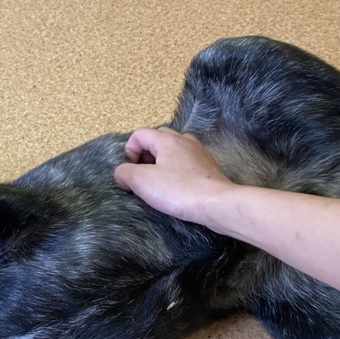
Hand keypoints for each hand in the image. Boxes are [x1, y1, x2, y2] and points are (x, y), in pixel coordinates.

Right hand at [113, 127, 235, 224]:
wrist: (217, 204)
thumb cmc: (178, 190)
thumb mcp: (141, 181)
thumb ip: (124, 173)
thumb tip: (122, 173)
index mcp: (166, 139)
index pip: (139, 134)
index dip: (129, 152)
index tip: (132, 172)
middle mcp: (184, 140)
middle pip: (157, 138)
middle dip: (145, 155)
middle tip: (144, 176)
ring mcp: (200, 152)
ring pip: (174, 149)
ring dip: (162, 162)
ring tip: (160, 181)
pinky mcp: (210, 167)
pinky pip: (188, 161)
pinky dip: (178, 170)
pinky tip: (179, 187)